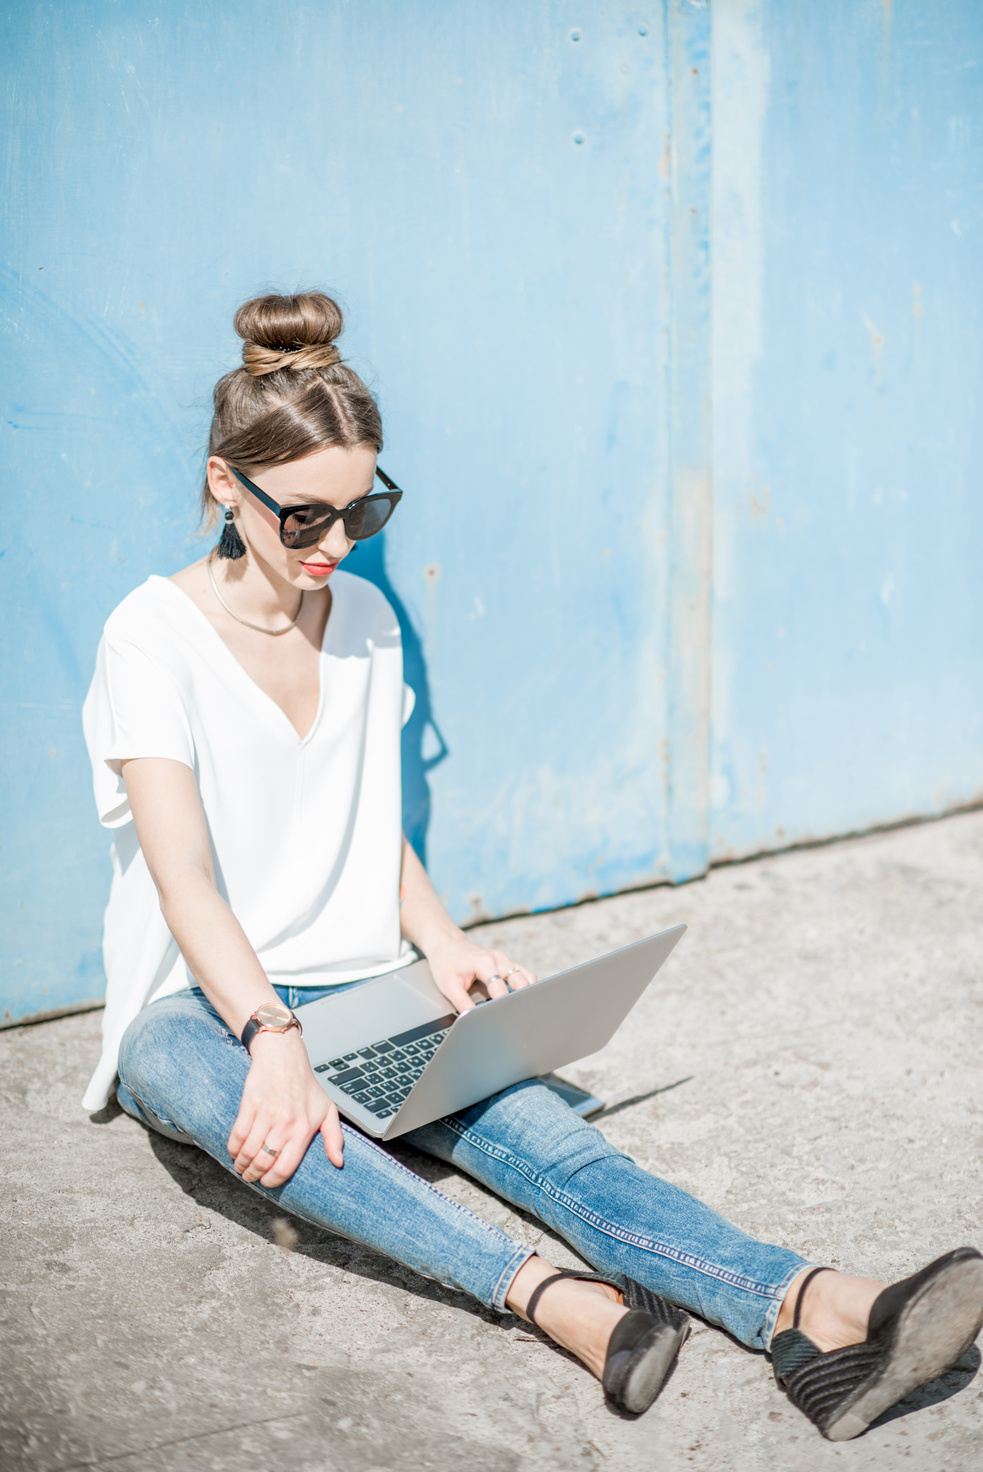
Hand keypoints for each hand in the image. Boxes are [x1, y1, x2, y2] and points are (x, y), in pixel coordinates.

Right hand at [227, 1028, 343, 1185]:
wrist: (284, 1056)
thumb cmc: (306, 1084)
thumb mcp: (327, 1109)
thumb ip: (334, 1137)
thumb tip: (338, 1162)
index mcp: (304, 1129)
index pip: (285, 1167)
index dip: (272, 1181)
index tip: (267, 1183)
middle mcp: (286, 1123)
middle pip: (263, 1163)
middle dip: (253, 1175)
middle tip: (250, 1176)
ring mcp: (267, 1113)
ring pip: (248, 1152)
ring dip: (241, 1164)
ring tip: (241, 1166)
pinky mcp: (250, 1104)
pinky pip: (237, 1135)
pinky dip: (233, 1148)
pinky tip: (234, 1151)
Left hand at [425, 934, 537, 1013]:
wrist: (446, 944)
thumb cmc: (446, 963)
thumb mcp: (448, 985)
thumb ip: (462, 1003)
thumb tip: (473, 1019)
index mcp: (484, 963)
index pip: (501, 989)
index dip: (502, 1006)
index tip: (504, 1019)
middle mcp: (498, 959)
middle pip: (521, 982)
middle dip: (521, 1000)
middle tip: (515, 1016)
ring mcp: (505, 959)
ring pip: (527, 977)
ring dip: (526, 992)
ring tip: (518, 1008)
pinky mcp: (507, 962)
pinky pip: (524, 974)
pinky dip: (526, 986)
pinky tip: (518, 997)